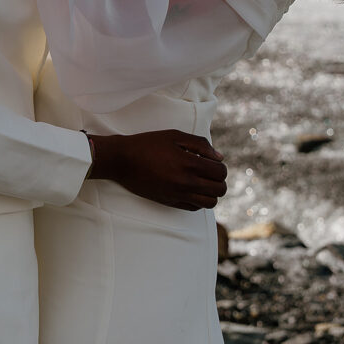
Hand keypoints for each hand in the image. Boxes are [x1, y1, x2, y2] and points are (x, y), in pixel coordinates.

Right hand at [88, 130, 226, 210]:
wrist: (123, 160)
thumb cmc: (148, 144)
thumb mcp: (174, 135)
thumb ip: (200, 145)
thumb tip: (219, 157)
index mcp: (189, 164)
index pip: (220, 172)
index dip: (220, 166)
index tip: (212, 161)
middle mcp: (186, 183)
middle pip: (219, 189)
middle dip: (219, 180)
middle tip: (209, 171)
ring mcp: (178, 195)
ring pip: (210, 203)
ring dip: (211, 192)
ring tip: (202, 181)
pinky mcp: (170, 203)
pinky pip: (195, 208)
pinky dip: (199, 200)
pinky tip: (191, 188)